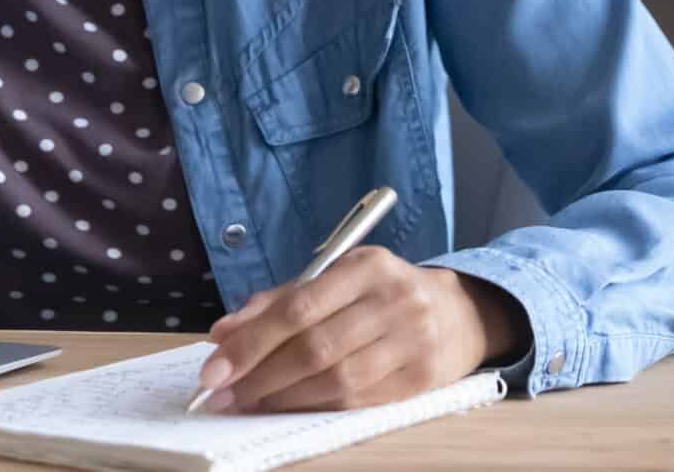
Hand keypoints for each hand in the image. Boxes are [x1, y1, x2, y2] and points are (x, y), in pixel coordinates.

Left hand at [193, 249, 525, 412]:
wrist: (458, 313)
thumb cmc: (380, 293)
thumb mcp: (335, 278)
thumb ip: (277, 301)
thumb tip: (222, 333)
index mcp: (366, 266)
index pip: (298, 307)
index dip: (251, 341)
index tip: (214, 365)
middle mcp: (393, 301)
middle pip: (314, 347)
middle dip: (259, 375)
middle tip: (220, 393)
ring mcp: (412, 342)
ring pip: (335, 380)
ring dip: (282, 397)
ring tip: (247, 402)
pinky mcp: (421, 381)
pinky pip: (357, 401)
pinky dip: (315, 406)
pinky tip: (288, 407)